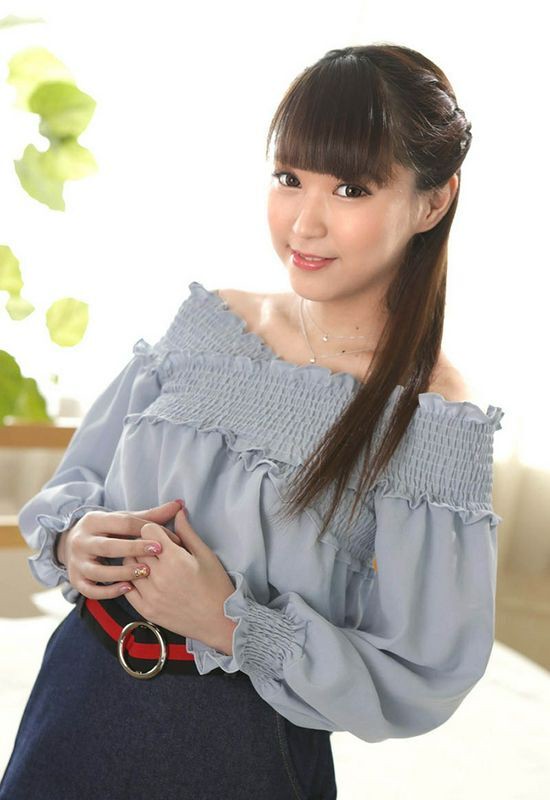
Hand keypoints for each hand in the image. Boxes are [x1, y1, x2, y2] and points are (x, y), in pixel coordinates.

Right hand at [58, 501, 184, 599]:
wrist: (72, 544)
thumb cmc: (108, 531)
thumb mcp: (123, 520)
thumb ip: (151, 515)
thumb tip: (180, 504)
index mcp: (94, 520)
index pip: (122, 523)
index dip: (145, 530)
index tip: (166, 538)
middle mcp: (81, 541)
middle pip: (108, 546)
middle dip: (134, 549)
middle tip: (159, 551)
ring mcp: (76, 562)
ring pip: (98, 571)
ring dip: (122, 573)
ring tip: (145, 572)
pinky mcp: (75, 581)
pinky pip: (90, 590)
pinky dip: (108, 591)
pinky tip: (128, 588)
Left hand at [122, 506, 237, 654]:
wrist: (219, 621)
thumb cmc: (216, 586)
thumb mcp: (206, 555)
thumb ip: (187, 533)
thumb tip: (178, 512)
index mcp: (175, 559)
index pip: (148, 531)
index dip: (156, 529)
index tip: (164, 536)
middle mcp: (159, 577)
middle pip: (135, 546)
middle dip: (144, 544)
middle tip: (157, 550)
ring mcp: (150, 595)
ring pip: (128, 566)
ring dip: (136, 561)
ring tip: (151, 565)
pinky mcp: (146, 610)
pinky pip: (127, 588)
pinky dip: (132, 580)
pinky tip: (144, 579)